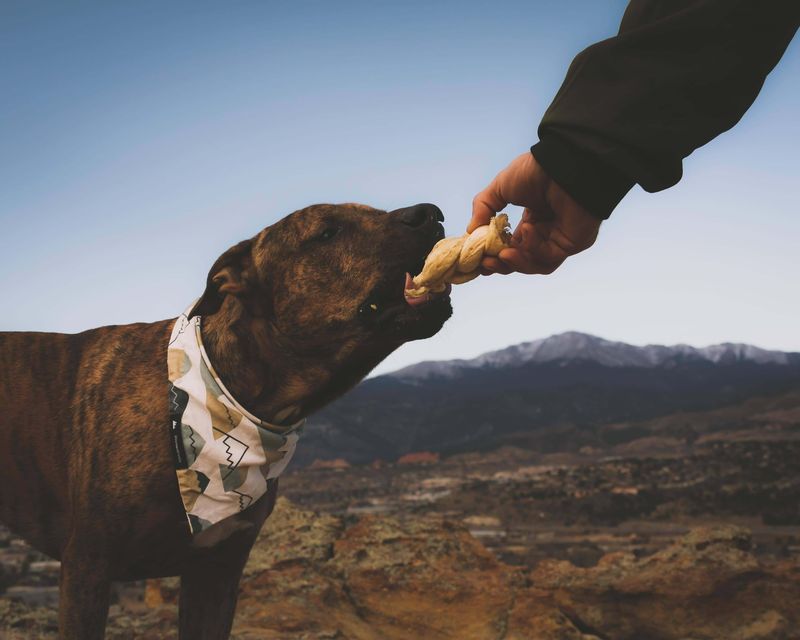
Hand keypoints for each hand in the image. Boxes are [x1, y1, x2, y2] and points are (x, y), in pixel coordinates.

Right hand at [469, 152, 601, 274]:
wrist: (561, 165)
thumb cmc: (535, 171)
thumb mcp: (500, 187)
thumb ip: (483, 208)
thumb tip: (470, 232)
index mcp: (531, 220)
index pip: (511, 247)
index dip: (494, 256)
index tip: (478, 260)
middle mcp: (545, 232)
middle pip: (521, 260)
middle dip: (501, 265)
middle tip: (485, 264)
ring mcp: (559, 240)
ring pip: (535, 265)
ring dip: (516, 263)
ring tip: (502, 255)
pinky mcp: (570, 244)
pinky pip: (548, 257)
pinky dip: (533, 248)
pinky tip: (527, 229)